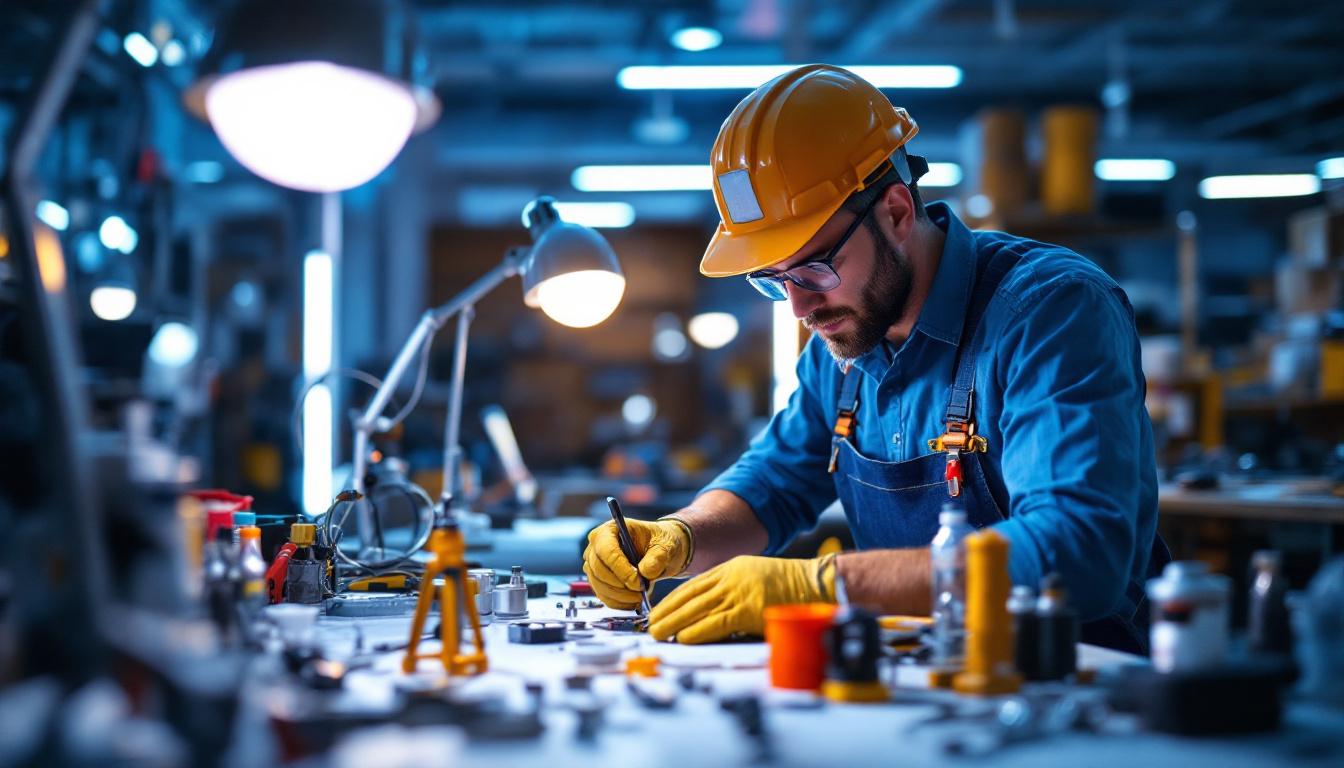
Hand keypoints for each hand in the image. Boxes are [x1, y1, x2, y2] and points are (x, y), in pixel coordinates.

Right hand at [582, 517, 692, 608]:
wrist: (659, 551)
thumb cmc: (659, 542)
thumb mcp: (665, 545)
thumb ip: (657, 557)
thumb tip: (646, 572)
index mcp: (610, 530)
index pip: (606, 551)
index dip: (620, 569)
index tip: (638, 582)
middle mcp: (596, 546)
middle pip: (598, 570)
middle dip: (620, 585)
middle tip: (641, 591)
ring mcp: (594, 564)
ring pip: (599, 586)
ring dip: (621, 596)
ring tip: (641, 596)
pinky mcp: (598, 581)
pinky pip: (603, 596)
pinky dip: (619, 603)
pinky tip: (634, 601)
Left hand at [648, 555, 834, 643]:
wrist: (815, 584)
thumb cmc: (790, 587)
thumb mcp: (755, 578)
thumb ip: (733, 590)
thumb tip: (708, 611)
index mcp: (732, 569)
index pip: (694, 585)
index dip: (673, 599)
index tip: (658, 610)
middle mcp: (732, 578)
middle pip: (691, 596)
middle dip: (667, 611)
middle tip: (650, 625)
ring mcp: (740, 593)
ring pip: (698, 609)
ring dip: (675, 623)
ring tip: (658, 634)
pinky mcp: (749, 610)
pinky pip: (717, 622)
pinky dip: (698, 631)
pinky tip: (683, 638)